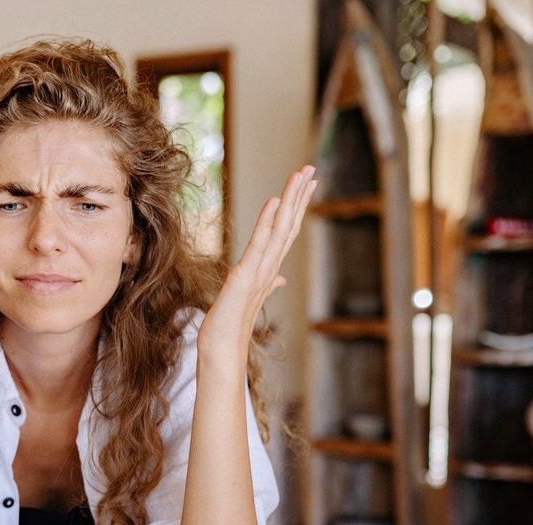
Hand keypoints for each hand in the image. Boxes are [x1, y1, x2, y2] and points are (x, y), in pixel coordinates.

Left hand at [199, 164, 316, 372]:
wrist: (222, 349)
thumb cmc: (231, 325)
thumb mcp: (248, 297)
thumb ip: (267, 283)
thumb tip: (280, 279)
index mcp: (269, 269)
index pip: (286, 232)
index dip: (297, 207)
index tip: (306, 184)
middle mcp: (269, 267)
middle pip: (289, 225)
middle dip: (300, 196)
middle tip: (310, 168)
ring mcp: (260, 271)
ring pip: (281, 229)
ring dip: (291, 200)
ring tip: (300, 175)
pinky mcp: (246, 276)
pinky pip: (259, 244)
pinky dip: (267, 222)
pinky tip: (274, 202)